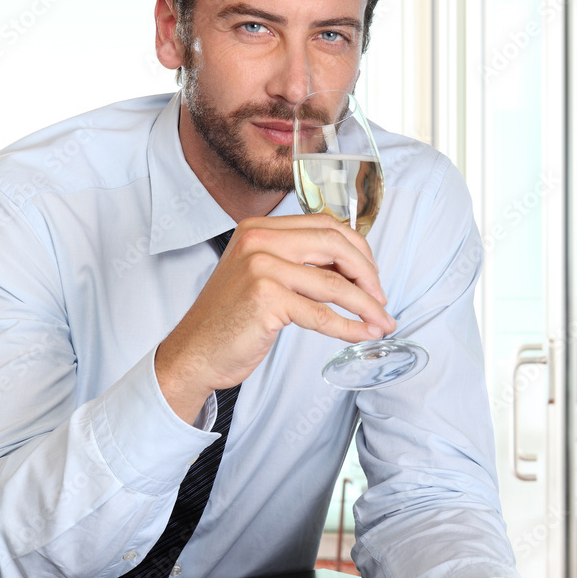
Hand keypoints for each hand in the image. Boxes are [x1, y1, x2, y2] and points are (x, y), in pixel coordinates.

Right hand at [155, 214, 395, 422]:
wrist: (193, 352)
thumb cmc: (229, 319)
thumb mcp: (259, 275)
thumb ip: (296, 263)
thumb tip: (351, 268)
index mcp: (259, 229)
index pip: (323, 225)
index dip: (356, 248)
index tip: (371, 274)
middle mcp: (258, 240)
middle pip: (333, 244)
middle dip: (367, 273)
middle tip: (381, 297)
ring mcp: (261, 268)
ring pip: (333, 282)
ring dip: (366, 304)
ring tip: (382, 321)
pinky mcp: (266, 299)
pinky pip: (321, 314)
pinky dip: (349, 327)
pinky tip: (363, 334)